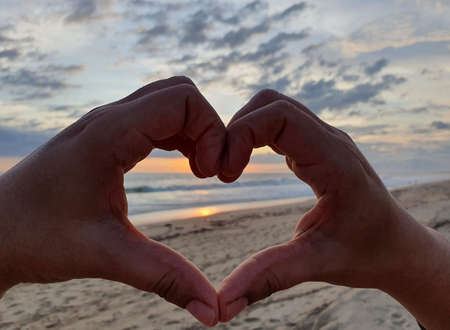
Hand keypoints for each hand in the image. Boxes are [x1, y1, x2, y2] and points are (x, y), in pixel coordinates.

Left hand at [0, 77, 223, 326]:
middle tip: (209, 172)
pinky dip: (179, 135)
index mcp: (110, 134)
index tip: (211, 176)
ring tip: (199, 171)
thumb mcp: (106, 256)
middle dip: (207, 128)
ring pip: (167, 102)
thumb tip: (212, 310)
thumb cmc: (37, 238)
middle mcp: (109, 119)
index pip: (182, 100)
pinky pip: (154, 118)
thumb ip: (164, 278)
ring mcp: (106, 124)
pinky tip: (182, 166)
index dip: (211, 132)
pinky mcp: (105, 136)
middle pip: (179, 93)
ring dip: (194, 131)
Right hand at [217, 89, 445, 325]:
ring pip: (273, 108)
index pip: (279, 116)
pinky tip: (243, 164)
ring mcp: (323, 140)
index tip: (224, 174)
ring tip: (228, 168)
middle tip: (220, 171)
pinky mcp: (316, 146)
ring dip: (243, 130)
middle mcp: (330, 140)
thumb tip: (222, 303)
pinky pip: (278, 123)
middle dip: (235, 128)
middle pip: (271, 103)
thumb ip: (270, 277)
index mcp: (333, 160)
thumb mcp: (318, 264)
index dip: (241, 133)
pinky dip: (253, 135)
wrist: (396, 246)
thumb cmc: (366, 253)